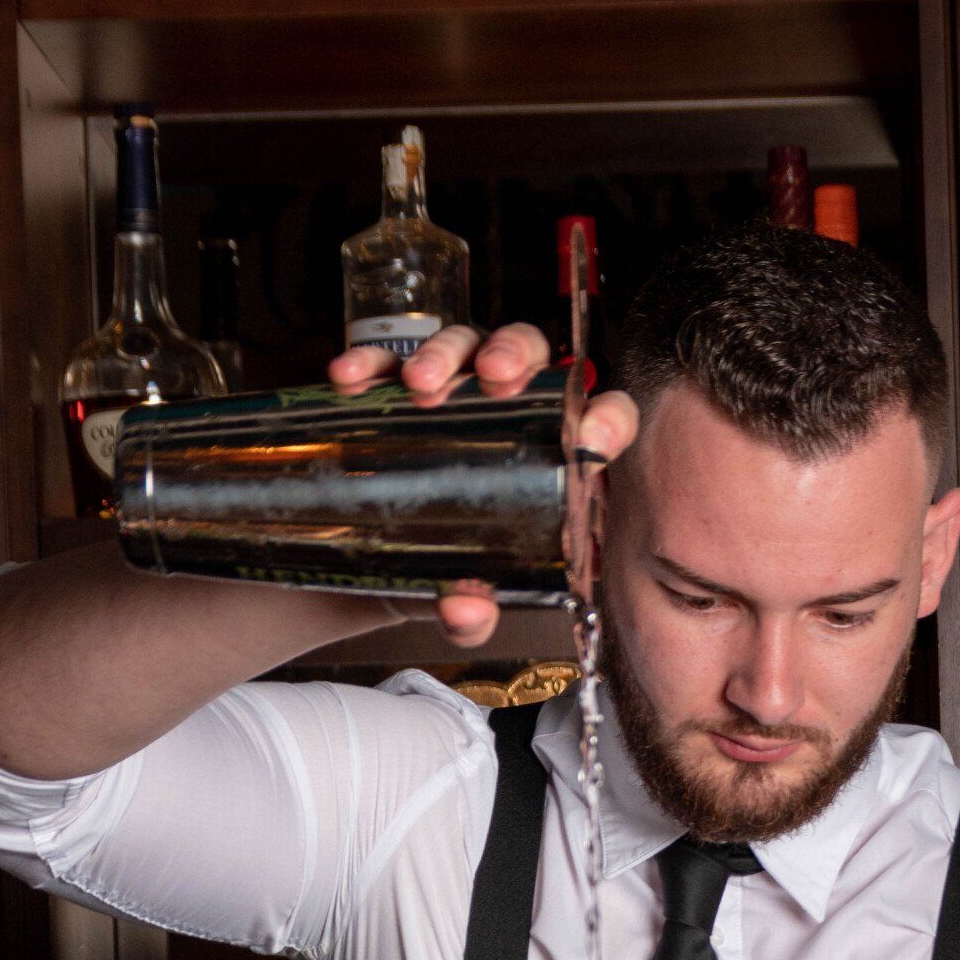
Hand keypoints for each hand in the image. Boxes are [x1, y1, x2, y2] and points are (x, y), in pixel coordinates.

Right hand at [327, 322, 637, 651]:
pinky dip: (370, 364)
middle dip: (515, 352)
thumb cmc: (449, 576)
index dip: (608, 418)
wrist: (377, 574)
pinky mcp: (396, 392)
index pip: (600, 418)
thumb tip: (464, 612)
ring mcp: (453, 395)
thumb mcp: (463, 602)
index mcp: (552, 458)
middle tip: (493, 378)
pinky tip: (351, 379)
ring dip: (444, 353)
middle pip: (531, 354)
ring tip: (420, 384)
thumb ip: (473, 616)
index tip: (592, 435)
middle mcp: (509, 413)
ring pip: (463, 344)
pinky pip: (385, 362)